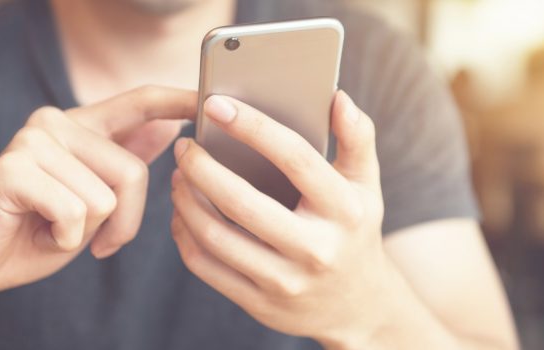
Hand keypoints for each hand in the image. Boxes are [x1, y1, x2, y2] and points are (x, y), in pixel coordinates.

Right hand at [0, 86, 194, 296]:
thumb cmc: (33, 234)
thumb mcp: (93, 202)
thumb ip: (124, 164)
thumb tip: (169, 130)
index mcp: (81, 127)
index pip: (140, 102)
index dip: (178, 101)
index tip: (209, 102)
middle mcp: (57, 122)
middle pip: (132, 172)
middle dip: (123, 222)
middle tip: (89, 238)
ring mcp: (33, 140)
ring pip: (105, 197)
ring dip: (87, 233)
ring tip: (52, 229)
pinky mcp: (13, 167)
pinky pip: (74, 212)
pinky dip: (63, 239)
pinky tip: (36, 232)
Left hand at [171, 91, 388, 347]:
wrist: (358, 307)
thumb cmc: (353, 230)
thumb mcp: (365, 186)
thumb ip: (356, 138)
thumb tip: (338, 98)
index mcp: (344, 210)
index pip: (295, 158)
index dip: (252, 127)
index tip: (216, 104)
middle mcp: (316, 249)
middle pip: (242, 202)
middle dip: (202, 168)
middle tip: (184, 147)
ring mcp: (285, 282)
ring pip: (216, 237)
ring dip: (186, 201)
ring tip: (178, 175)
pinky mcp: (259, 304)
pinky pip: (206, 267)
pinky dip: (185, 235)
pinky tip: (182, 213)